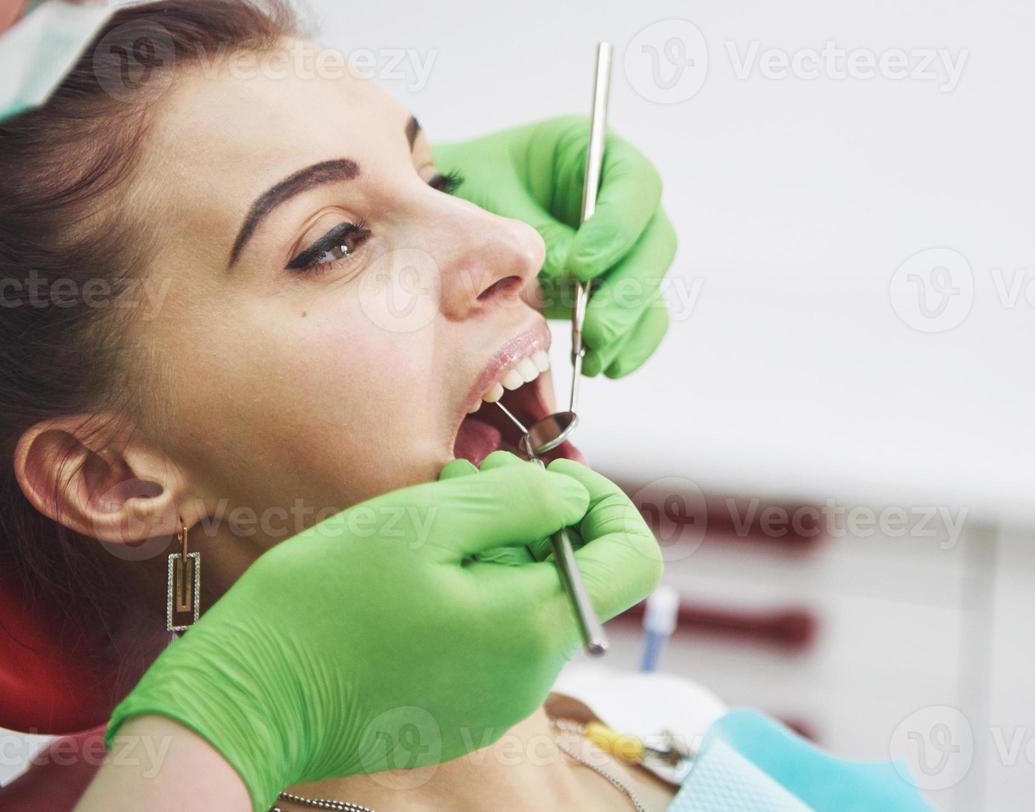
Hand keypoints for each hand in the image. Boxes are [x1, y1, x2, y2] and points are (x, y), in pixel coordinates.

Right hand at [103, 458, 662, 811]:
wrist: (245, 701)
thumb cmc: (325, 604)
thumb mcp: (426, 522)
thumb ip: (520, 502)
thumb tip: (577, 496)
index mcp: (536, 628)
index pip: (634, 559)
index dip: (605, 505)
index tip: (551, 478)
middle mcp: (531, 676)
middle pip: (577, 576)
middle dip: (535, 517)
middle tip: (466, 480)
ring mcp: (497, 701)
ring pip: (531, 602)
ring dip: (498, 548)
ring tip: (427, 518)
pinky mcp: (460, 711)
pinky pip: (495, 638)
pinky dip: (472, 590)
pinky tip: (413, 569)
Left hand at [433, 116, 675, 377]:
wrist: (448, 215)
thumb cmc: (470, 188)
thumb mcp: (490, 197)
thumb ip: (531, 232)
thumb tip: (571, 277)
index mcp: (594, 154)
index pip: (634, 186)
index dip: (617, 229)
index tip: (579, 267)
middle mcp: (620, 198)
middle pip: (654, 242)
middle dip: (626, 291)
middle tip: (591, 326)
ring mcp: (624, 245)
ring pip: (652, 285)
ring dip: (628, 325)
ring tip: (594, 355)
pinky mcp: (617, 285)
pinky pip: (644, 317)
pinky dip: (630, 344)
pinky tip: (605, 365)